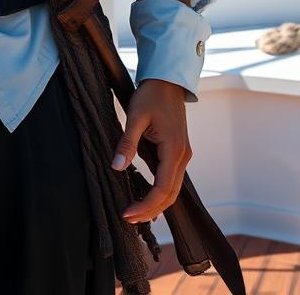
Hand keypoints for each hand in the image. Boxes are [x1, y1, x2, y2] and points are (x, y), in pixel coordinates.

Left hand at [110, 78, 191, 223]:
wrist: (167, 81)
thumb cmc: (151, 95)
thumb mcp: (135, 116)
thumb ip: (127, 142)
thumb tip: (117, 166)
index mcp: (174, 149)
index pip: (162, 188)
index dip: (146, 205)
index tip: (128, 214)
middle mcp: (183, 156)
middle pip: (171, 195)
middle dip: (151, 210)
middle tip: (128, 219)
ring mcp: (182, 155)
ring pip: (173, 189)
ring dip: (156, 204)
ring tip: (134, 213)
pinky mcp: (178, 152)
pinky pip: (171, 179)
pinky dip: (160, 192)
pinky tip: (146, 197)